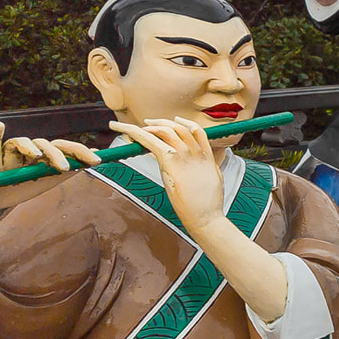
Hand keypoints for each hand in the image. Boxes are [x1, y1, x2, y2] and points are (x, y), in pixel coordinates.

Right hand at [0, 122, 100, 210]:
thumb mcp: (48, 180)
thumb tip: (94, 159)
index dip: (81, 152)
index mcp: (46, 155)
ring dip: (33, 148)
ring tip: (38, 157)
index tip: (98, 160)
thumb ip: (69, 170)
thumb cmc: (21, 186)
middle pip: (49, 144)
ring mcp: (13, 151)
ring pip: (25, 143)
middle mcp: (31, 149)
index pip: (66, 149)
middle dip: (61, 154)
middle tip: (68, 167)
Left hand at [109, 117, 225, 231]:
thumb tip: (198, 167)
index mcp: (207, 157)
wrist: (206, 216)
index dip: (184, 123)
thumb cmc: (209, 205)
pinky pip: (150, 140)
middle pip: (178, 127)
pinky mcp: (169, 161)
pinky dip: (136, 133)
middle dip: (162, 122)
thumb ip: (204, 169)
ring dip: (148, 126)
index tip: (174, 122)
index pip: (196, 131)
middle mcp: (195, 152)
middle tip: (148, 123)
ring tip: (132, 128)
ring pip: (164, 130)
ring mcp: (183, 155)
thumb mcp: (213, 181)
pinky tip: (125, 131)